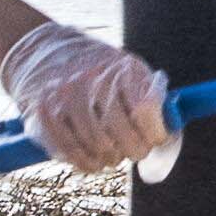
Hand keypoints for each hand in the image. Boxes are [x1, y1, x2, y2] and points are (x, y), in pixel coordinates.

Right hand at [0, 16, 175, 172]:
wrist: (44, 52)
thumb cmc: (98, 69)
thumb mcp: (128, 69)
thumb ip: (153, 95)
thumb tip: (171, 129)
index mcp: (120, 68)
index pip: (147, 109)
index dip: (156, 132)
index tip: (155, 138)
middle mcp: (92, 80)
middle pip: (124, 136)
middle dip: (135, 150)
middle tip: (135, 150)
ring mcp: (65, 97)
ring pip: (99, 148)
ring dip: (111, 159)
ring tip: (113, 154)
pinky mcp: (43, 114)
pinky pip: (71, 153)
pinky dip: (87, 164)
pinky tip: (93, 160)